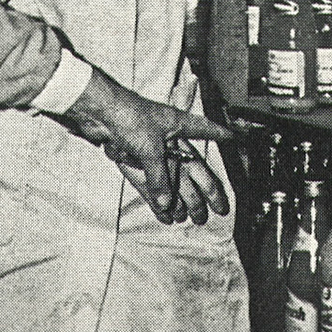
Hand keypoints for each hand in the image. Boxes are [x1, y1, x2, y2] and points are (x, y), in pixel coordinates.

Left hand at [58, 70, 232, 224]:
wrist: (97, 113)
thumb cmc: (129, 118)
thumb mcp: (151, 149)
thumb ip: (159, 177)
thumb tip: (165, 204)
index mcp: (178, 126)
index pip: (204, 130)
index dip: (219, 134)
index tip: (235, 138)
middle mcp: (168, 138)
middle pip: (192, 167)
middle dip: (205, 189)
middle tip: (218, 208)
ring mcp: (151, 149)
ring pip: (173, 178)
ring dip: (182, 198)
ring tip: (193, 217)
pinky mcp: (135, 158)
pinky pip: (152, 183)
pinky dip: (157, 198)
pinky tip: (163, 213)